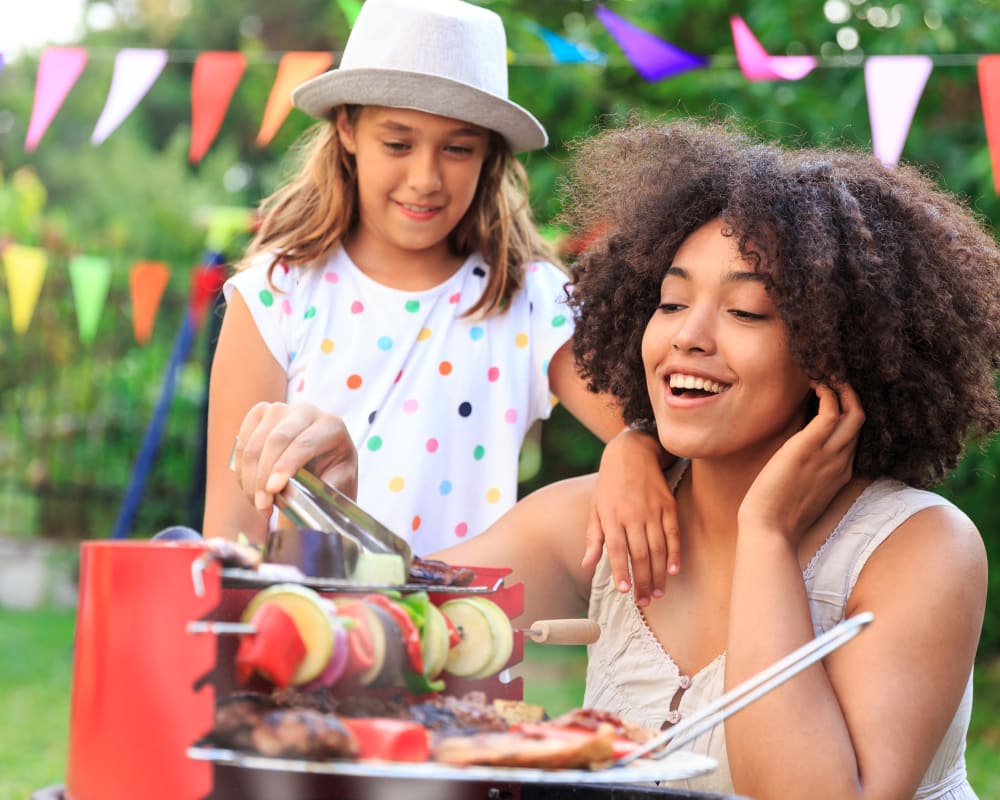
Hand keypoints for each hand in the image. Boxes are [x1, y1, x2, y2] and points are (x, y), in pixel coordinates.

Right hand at [232, 402, 358, 521]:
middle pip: (276, 440)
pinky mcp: (259, 413)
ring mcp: (280, 409)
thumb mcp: (337, 484)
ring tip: (259, 505)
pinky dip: (242, 471)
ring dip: (250, 479)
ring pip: (255, 444)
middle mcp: (306, 411)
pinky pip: (242, 444)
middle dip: (264, 476)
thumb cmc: (331, 475)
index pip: (304, 443)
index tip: (273, 490)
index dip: (285, 466)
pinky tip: (250, 490)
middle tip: (262, 505)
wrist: (321, 463)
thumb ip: (319, 489)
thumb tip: (290, 494)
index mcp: (331, 425)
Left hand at [583, 427, 679, 606]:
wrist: (631, 453)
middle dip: (642, 580)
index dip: (621, 572)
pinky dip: (675, 554)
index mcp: (611, 516)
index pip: (617, 550)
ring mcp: (653, 510)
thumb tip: (586, 565)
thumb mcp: (595, 508)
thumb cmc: (609, 485)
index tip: (624, 592)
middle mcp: (633, 515)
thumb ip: (592, 538)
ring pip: (658, 548)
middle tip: (645, 601)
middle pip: (639, 554)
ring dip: (659, 573)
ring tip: (658, 593)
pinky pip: (673, 534)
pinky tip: (674, 571)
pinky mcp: (668, 506)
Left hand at [738, 382, 863, 542]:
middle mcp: (841, 461)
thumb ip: (809, 470)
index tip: (835, 395)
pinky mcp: (809, 447)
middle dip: (852, 395)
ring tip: (827, 371)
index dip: (847, 413)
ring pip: (854, 413)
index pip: (854, 435)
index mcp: (841, 472)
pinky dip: (828, 392)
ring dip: (844, 388)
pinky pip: (830, 411)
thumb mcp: (802, 489)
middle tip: (835, 375)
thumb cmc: (777, 513)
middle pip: (861, 420)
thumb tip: (796, 454)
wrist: (769, 529)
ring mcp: (828, 454)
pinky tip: (816, 383)